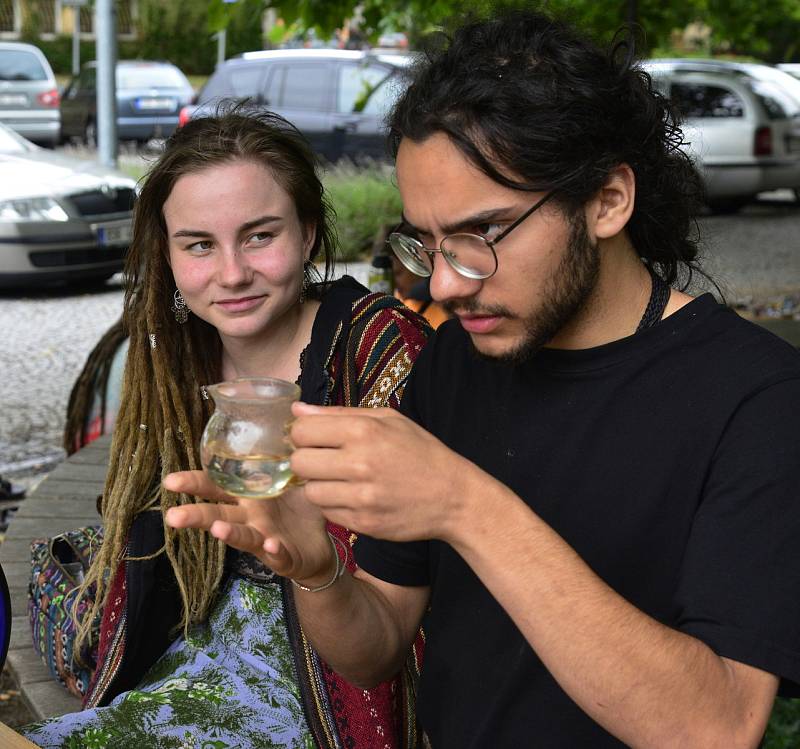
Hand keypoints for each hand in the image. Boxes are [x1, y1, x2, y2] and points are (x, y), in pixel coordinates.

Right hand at [163, 470, 333, 583]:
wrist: (318, 546)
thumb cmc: (299, 509)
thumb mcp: (294, 479)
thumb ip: (286, 455)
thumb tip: (291, 418)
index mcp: (248, 496)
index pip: (216, 486)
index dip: (194, 483)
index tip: (170, 481)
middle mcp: (250, 518)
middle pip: (218, 515)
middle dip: (195, 515)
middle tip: (172, 516)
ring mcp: (264, 538)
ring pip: (242, 537)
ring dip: (229, 534)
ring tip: (217, 529)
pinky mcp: (283, 557)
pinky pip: (277, 554)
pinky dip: (273, 551)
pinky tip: (271, 545)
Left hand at [290, 402, 490, 544]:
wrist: (453, 496)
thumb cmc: (420, 452)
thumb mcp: (388, 420)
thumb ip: (339, 414)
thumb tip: (297, 411)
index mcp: (363, 431)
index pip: (301, 432)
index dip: (303, 436)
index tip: (315, 440)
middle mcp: (359, 463)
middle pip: (299, 463)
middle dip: (307, 461)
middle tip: (325, 461)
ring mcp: (360, 497)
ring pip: (310, 491)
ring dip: (320, 485)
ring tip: (341, 480)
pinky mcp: (363, 523)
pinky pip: (328, 512)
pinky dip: (335, 505)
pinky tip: (354, 497)